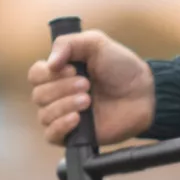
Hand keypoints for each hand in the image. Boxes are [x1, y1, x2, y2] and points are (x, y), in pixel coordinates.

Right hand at [28, 30, 155, 146]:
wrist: (144, 92)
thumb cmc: (121, 67)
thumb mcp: (96, 43)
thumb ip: (68, 43)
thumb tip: (49, 63)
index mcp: (60, 73)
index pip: (35, 75)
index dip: (48, 73)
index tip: (72, 70)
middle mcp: (58, 95)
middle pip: (38, 95)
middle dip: (62, 88)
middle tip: (87, 84)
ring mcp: (65, 115)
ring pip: (44, 115)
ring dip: (65, 105)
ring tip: (88, 100)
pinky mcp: (74, 135)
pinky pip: (51, 136)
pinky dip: (61, 126)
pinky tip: (77, 118)